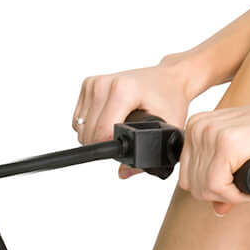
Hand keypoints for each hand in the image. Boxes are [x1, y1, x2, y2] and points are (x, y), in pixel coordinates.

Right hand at [73, 61, 195, 179]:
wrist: (170, 77)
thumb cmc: (171, 98)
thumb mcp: (169, 127)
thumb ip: (149, 154)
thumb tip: (124, 173)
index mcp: (123, 90)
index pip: (101, 131)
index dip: (110, 148)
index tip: (123, 150)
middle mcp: (105, 83)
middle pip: (88, 132)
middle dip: (103, 143)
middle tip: (125, 138)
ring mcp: (94, 82)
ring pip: (80, 126)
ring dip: (95, 134)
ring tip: (119, 127)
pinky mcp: (88, 84)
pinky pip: (79, 117)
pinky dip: (91, 124)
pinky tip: (109, 120)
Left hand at [179, 98, 249, 213]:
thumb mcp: (242, 158)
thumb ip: (225, 181)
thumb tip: (217, 210)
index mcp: (196, 125)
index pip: (186, 177)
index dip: (210, 191)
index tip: (235, 186)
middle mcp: (198, 126)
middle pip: (192, 185)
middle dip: (218, 196)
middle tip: (244, 190)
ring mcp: (211, 133)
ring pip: (204, 189)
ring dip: (230, 197)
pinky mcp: (227, 144)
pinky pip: (218, 187)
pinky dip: (237, 196)